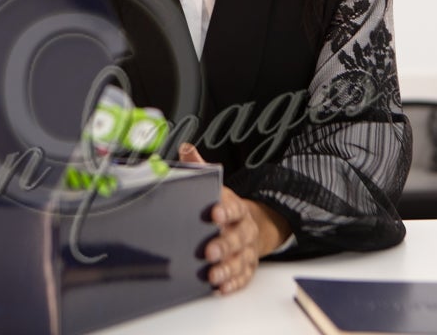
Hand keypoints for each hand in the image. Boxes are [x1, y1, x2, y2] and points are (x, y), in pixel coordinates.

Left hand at [179, 143, 290, 294]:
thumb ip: (200, 168)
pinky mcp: (247, 268)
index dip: (225, 211)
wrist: (250, 225)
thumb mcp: (215, 187)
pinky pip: (243, 277)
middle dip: (224, 245)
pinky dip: (232, 284)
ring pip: (241, 260)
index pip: (233, 208)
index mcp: (236, 208)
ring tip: (212, 275)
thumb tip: (186, 149)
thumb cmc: (225, 207)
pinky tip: (219, 288)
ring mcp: (247, 250)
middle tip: (208, 251)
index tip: (214, 214)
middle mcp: (244, 229)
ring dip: (227, 269)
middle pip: (238, 238)